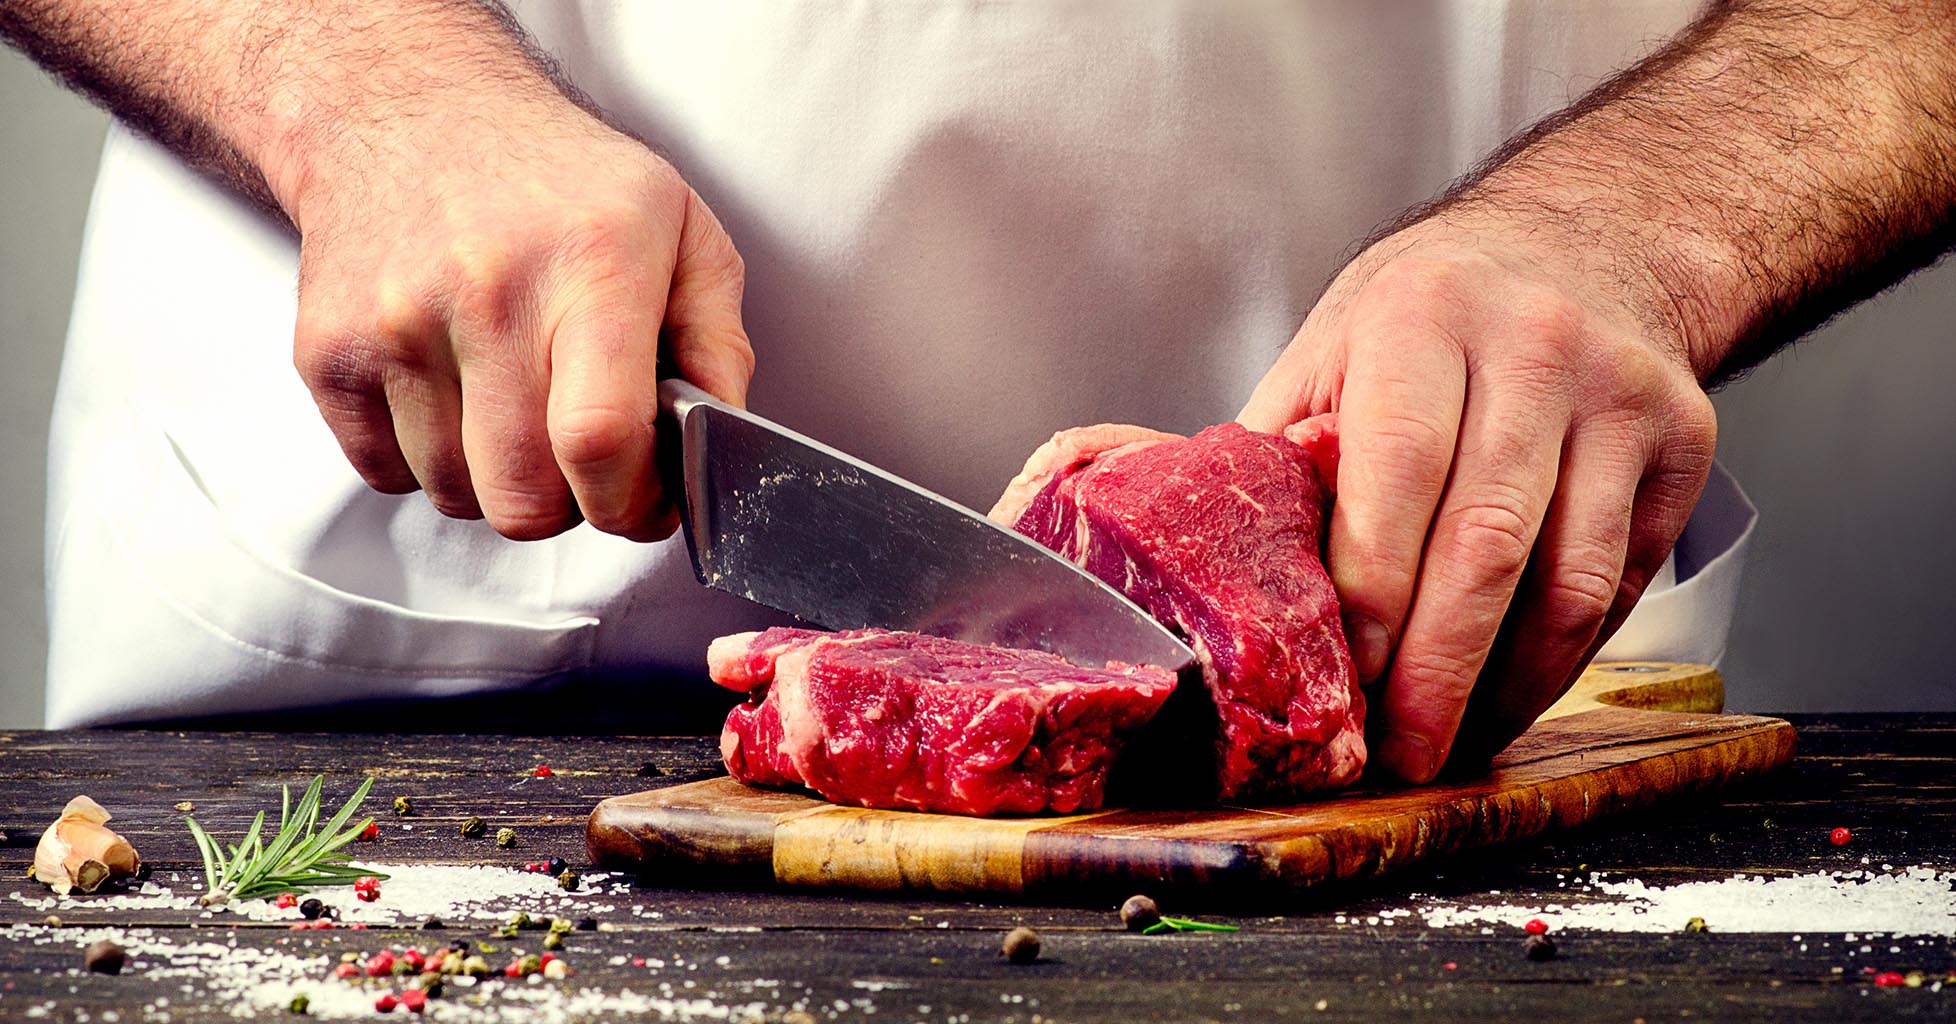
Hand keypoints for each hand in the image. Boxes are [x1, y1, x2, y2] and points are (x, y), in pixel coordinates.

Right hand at [285, 93, 751, 541]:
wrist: (410, 108)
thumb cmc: (557, 178)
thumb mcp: (681, 229)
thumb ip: (718, 343)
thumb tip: (721, 439)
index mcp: (589, 264)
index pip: (598, 436)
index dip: (630, 502)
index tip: (645, 502)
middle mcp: (486, 292)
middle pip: (524, 494)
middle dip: (571, 506)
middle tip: (585, 460)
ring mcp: (394, 324)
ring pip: (457, 496)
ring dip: (498, 483)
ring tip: (518, 409)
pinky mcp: (328, 351)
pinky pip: (387, 475)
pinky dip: (431, 463)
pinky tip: (458, 396)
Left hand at [1239, 215, 1715, 782]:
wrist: (1585, 246)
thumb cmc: (1430, 315)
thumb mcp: (1333, 348)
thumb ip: (1278, 452)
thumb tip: (1196, 570)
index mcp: (1421, 314)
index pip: (1397, 468)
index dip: (1372, 585)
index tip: (1345, 675)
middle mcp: (1532, 345)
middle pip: (1487, 540)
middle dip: (1437, 669)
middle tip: (1398, 751)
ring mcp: (1620, 395)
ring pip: (1571, 580)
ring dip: (1507, 685)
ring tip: (1453, 740)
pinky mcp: (1686, 444)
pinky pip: (1622, 583)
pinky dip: (1564, 659)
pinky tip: (1510, 692)